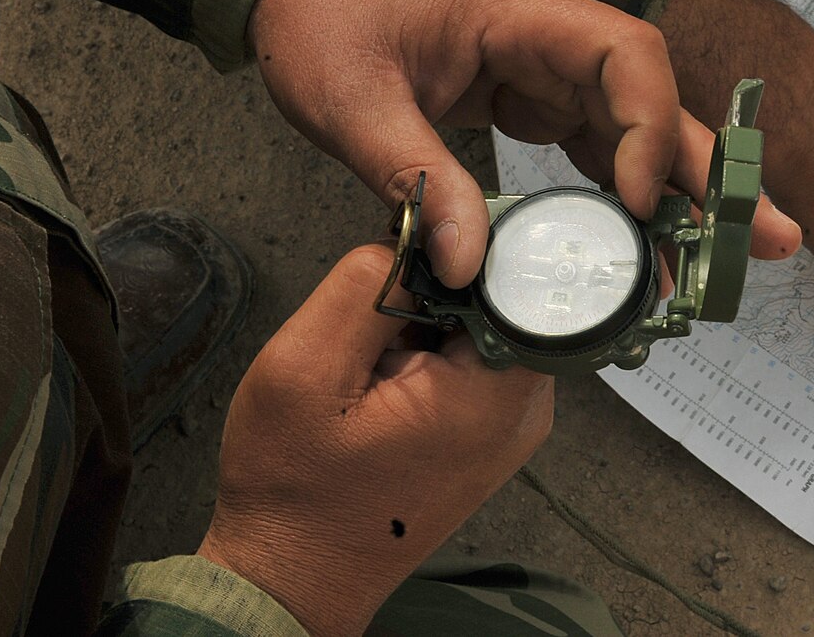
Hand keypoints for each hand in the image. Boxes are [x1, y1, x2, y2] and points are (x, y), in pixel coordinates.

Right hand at [197, 244, 552, 636]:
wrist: (290, 576)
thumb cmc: (293, 490)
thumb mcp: (305, 366)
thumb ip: (367, 284)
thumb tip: (415, 237)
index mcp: (494, 392)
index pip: (520, 274)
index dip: (465, 245)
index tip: (411, 257)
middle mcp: (523, 409)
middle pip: (499, 298)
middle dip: (434, 291)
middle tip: (374, 331)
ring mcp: (509, 426)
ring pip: (478, 327)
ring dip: (425, 327)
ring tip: (373, 369)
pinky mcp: (487, 434)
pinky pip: (469, 363)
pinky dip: (425, 358)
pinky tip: (381, 390)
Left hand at [250, 0, 800, 287]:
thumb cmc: (319, 18)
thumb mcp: (349, 101)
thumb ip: (413, 177)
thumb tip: (470, 267)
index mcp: (519, 13)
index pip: (627, 55)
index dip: (651, 128)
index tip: (639, 202)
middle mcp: (550, 37)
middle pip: (655, 95)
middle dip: (712, 167)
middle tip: (770, 236)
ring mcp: (545, 67)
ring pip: (638, 125)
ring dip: (684, 189)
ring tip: (729, 256)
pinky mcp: (530, 96)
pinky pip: (598, 143)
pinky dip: (629, 191)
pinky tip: (652, 241)